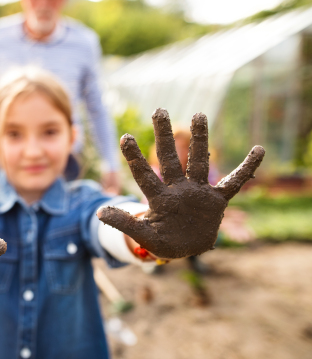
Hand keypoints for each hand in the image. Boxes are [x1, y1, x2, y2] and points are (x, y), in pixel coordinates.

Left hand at [97, 109, 264, 258]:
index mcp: (159, 198)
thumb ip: (125, 223)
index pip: (144, 174)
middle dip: (165, 136)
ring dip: (200, 140)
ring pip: (198, 161)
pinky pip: (234, 182)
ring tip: (198, 114)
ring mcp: (197, 192)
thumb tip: (99, 212)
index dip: (134, 157)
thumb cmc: (161, 241)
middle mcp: (177, 189)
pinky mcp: (216, 200)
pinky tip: (259, 150)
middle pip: (170, 158)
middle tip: (159, 110)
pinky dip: (247, 168)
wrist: (184, 248)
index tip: (125, 136)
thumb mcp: (143, 235)